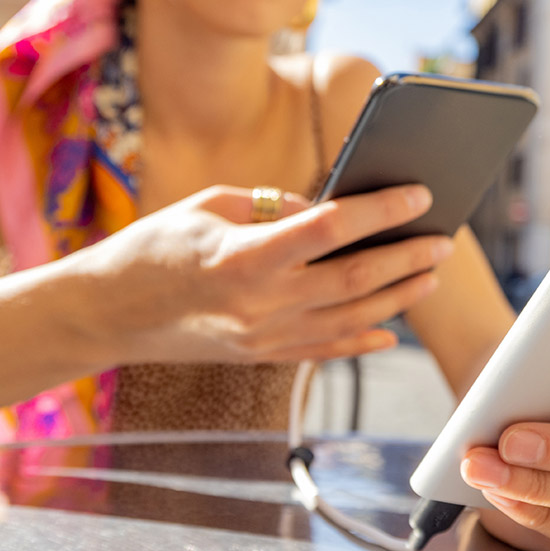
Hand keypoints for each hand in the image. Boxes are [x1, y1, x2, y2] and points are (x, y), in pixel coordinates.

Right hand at [60, 184, 453, 364]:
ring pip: (351, 320)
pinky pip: (325, 351)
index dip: (380, 210)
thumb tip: (330, 209)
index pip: (331, 229)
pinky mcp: (259, 357)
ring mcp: (262, 337)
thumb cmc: (152, 247)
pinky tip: (391, 328)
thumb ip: (274, 207)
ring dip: (397, 298)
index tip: (418, 193)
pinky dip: (363, 340)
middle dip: (407, 257)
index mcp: (244, 255)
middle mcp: (260, 303)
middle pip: (355, 280)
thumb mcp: (209, 205)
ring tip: (429, 274)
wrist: (106, 312)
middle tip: (443, 239)